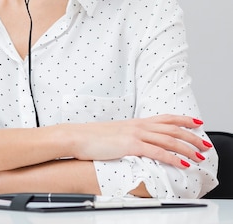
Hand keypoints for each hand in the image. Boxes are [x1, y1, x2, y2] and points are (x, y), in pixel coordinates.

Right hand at [68, 114, 210, 168]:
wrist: (76, 136)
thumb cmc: (90, 137)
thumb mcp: (113, 133)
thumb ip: (127, 135)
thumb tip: (134, 142)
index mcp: (134, 122)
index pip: (164, 118)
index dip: (182, 120)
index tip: (196, 123)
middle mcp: (138, 126)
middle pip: (172, 129)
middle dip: (191, 136)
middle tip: (205, 144)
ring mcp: (135, 135)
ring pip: (169, 140)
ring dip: (187, 148)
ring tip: (199, 156)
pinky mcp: (131, 145)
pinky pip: (157, 152)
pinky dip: (172, 158)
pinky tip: (182, 163)